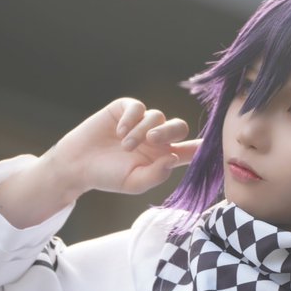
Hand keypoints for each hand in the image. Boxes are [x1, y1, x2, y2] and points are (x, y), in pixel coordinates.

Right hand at [42, 97, 200, 195]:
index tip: (212, 144)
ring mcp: (141, 122)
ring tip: (126, 145)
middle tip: (153, 141)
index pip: (189, 150)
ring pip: (156, 116)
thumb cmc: (107, 176)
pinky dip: (131, 118)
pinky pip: (137, 107)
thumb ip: (156, 175)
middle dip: (170, 132)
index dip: (203, 147)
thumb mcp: (133, 183)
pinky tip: (120, 131)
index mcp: (163, 156)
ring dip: (142, 130)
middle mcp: (156, 138)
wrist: (77, 165)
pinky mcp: (124, 110)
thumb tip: (172, 158)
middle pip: (179, 126)